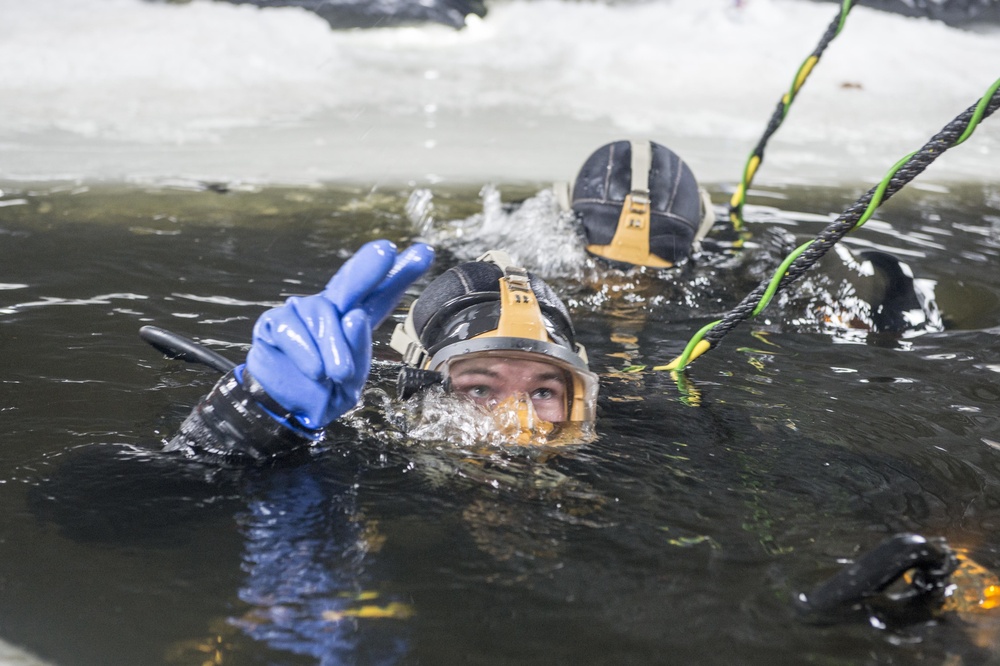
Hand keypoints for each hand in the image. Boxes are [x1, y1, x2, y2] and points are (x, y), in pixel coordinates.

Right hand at [244, 240, 433, 429]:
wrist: (284, 411)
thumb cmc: (322, 393)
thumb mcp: (350, 384)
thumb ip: (358, 353)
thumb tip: (354, 317)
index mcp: (356, 320)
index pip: (382, 294)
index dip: (401, 273)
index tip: (424, 252)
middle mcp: (332, 309)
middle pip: (353, 281)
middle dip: (369, 265)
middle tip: (385, 250)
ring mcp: (303, 312)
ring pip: (324, 314)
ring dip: (333, 345)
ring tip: (338, 374)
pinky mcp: (276, 321)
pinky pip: (294, 328)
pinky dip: (306, 351)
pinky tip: (314, 370)